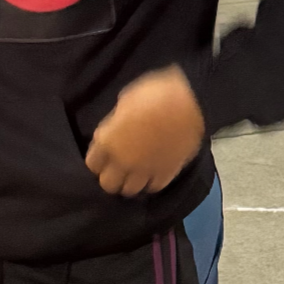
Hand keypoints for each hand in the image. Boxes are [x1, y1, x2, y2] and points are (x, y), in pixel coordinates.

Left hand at [85, 66, 204, 196]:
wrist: (190, 101)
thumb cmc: (155, 92)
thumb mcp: (126, 101)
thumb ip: (117, 121)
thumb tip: (118, 127)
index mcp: (108, 141)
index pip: (92, 164)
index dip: (98, 159)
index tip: (104, 154)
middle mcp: (123, 161)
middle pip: (109, 184)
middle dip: (112, 177)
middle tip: (118, 167)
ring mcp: (145, 170)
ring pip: (130, 190)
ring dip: (131, 182)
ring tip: (136, 173)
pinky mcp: (167, 173)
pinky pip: (154, 187)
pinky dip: (152, 182)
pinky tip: (153, 173)